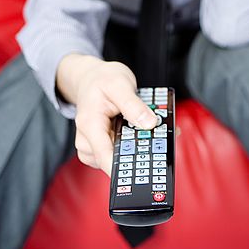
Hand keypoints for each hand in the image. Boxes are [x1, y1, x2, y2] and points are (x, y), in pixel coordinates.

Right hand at [72, 61, 180, 177]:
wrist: (91, 78)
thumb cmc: (101, 80)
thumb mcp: (119, 84)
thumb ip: (133, 105)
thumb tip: (149, 123)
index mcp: (90, 125)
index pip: (105, 156)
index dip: (124, 168)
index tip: (145, 170)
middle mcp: (88, 140)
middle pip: (115, 159)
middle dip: (140, 153)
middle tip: (161, 138)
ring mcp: (94, 145)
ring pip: (120, 158)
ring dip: (139, 148)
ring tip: (156, 132)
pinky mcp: (102, 146)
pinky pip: (120, 153)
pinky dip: (135, 145)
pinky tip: (145, 133)